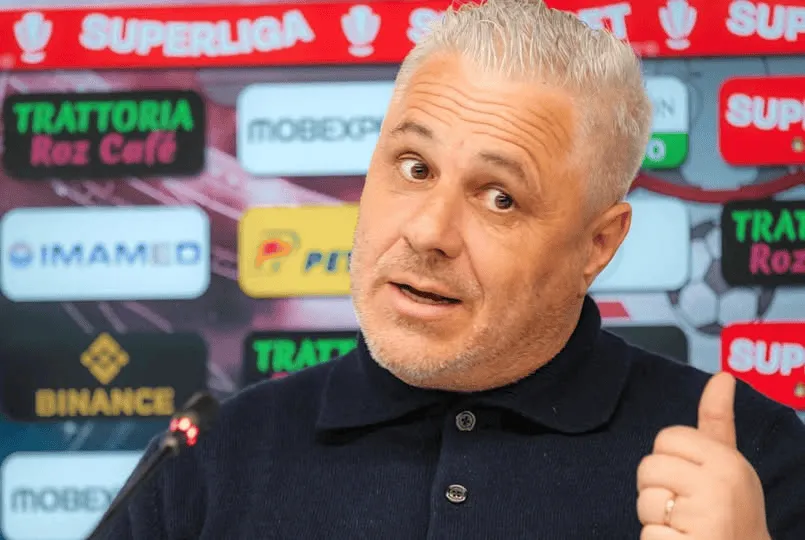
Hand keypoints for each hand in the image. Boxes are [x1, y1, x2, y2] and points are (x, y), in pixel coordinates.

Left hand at [636, 372, 770, 539]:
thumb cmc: (731, 509)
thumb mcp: (729, 463)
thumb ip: (717, 420)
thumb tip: (723, 376)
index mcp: (727, 461)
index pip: (666, 437)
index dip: (670, 459)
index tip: (691, 477)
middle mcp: (719, 485)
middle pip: (648, 466)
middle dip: (658, 488)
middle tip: (686, 505)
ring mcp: (705, 518)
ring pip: (644, 501)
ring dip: (657, 518)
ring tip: (686, 526)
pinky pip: (648, 533)